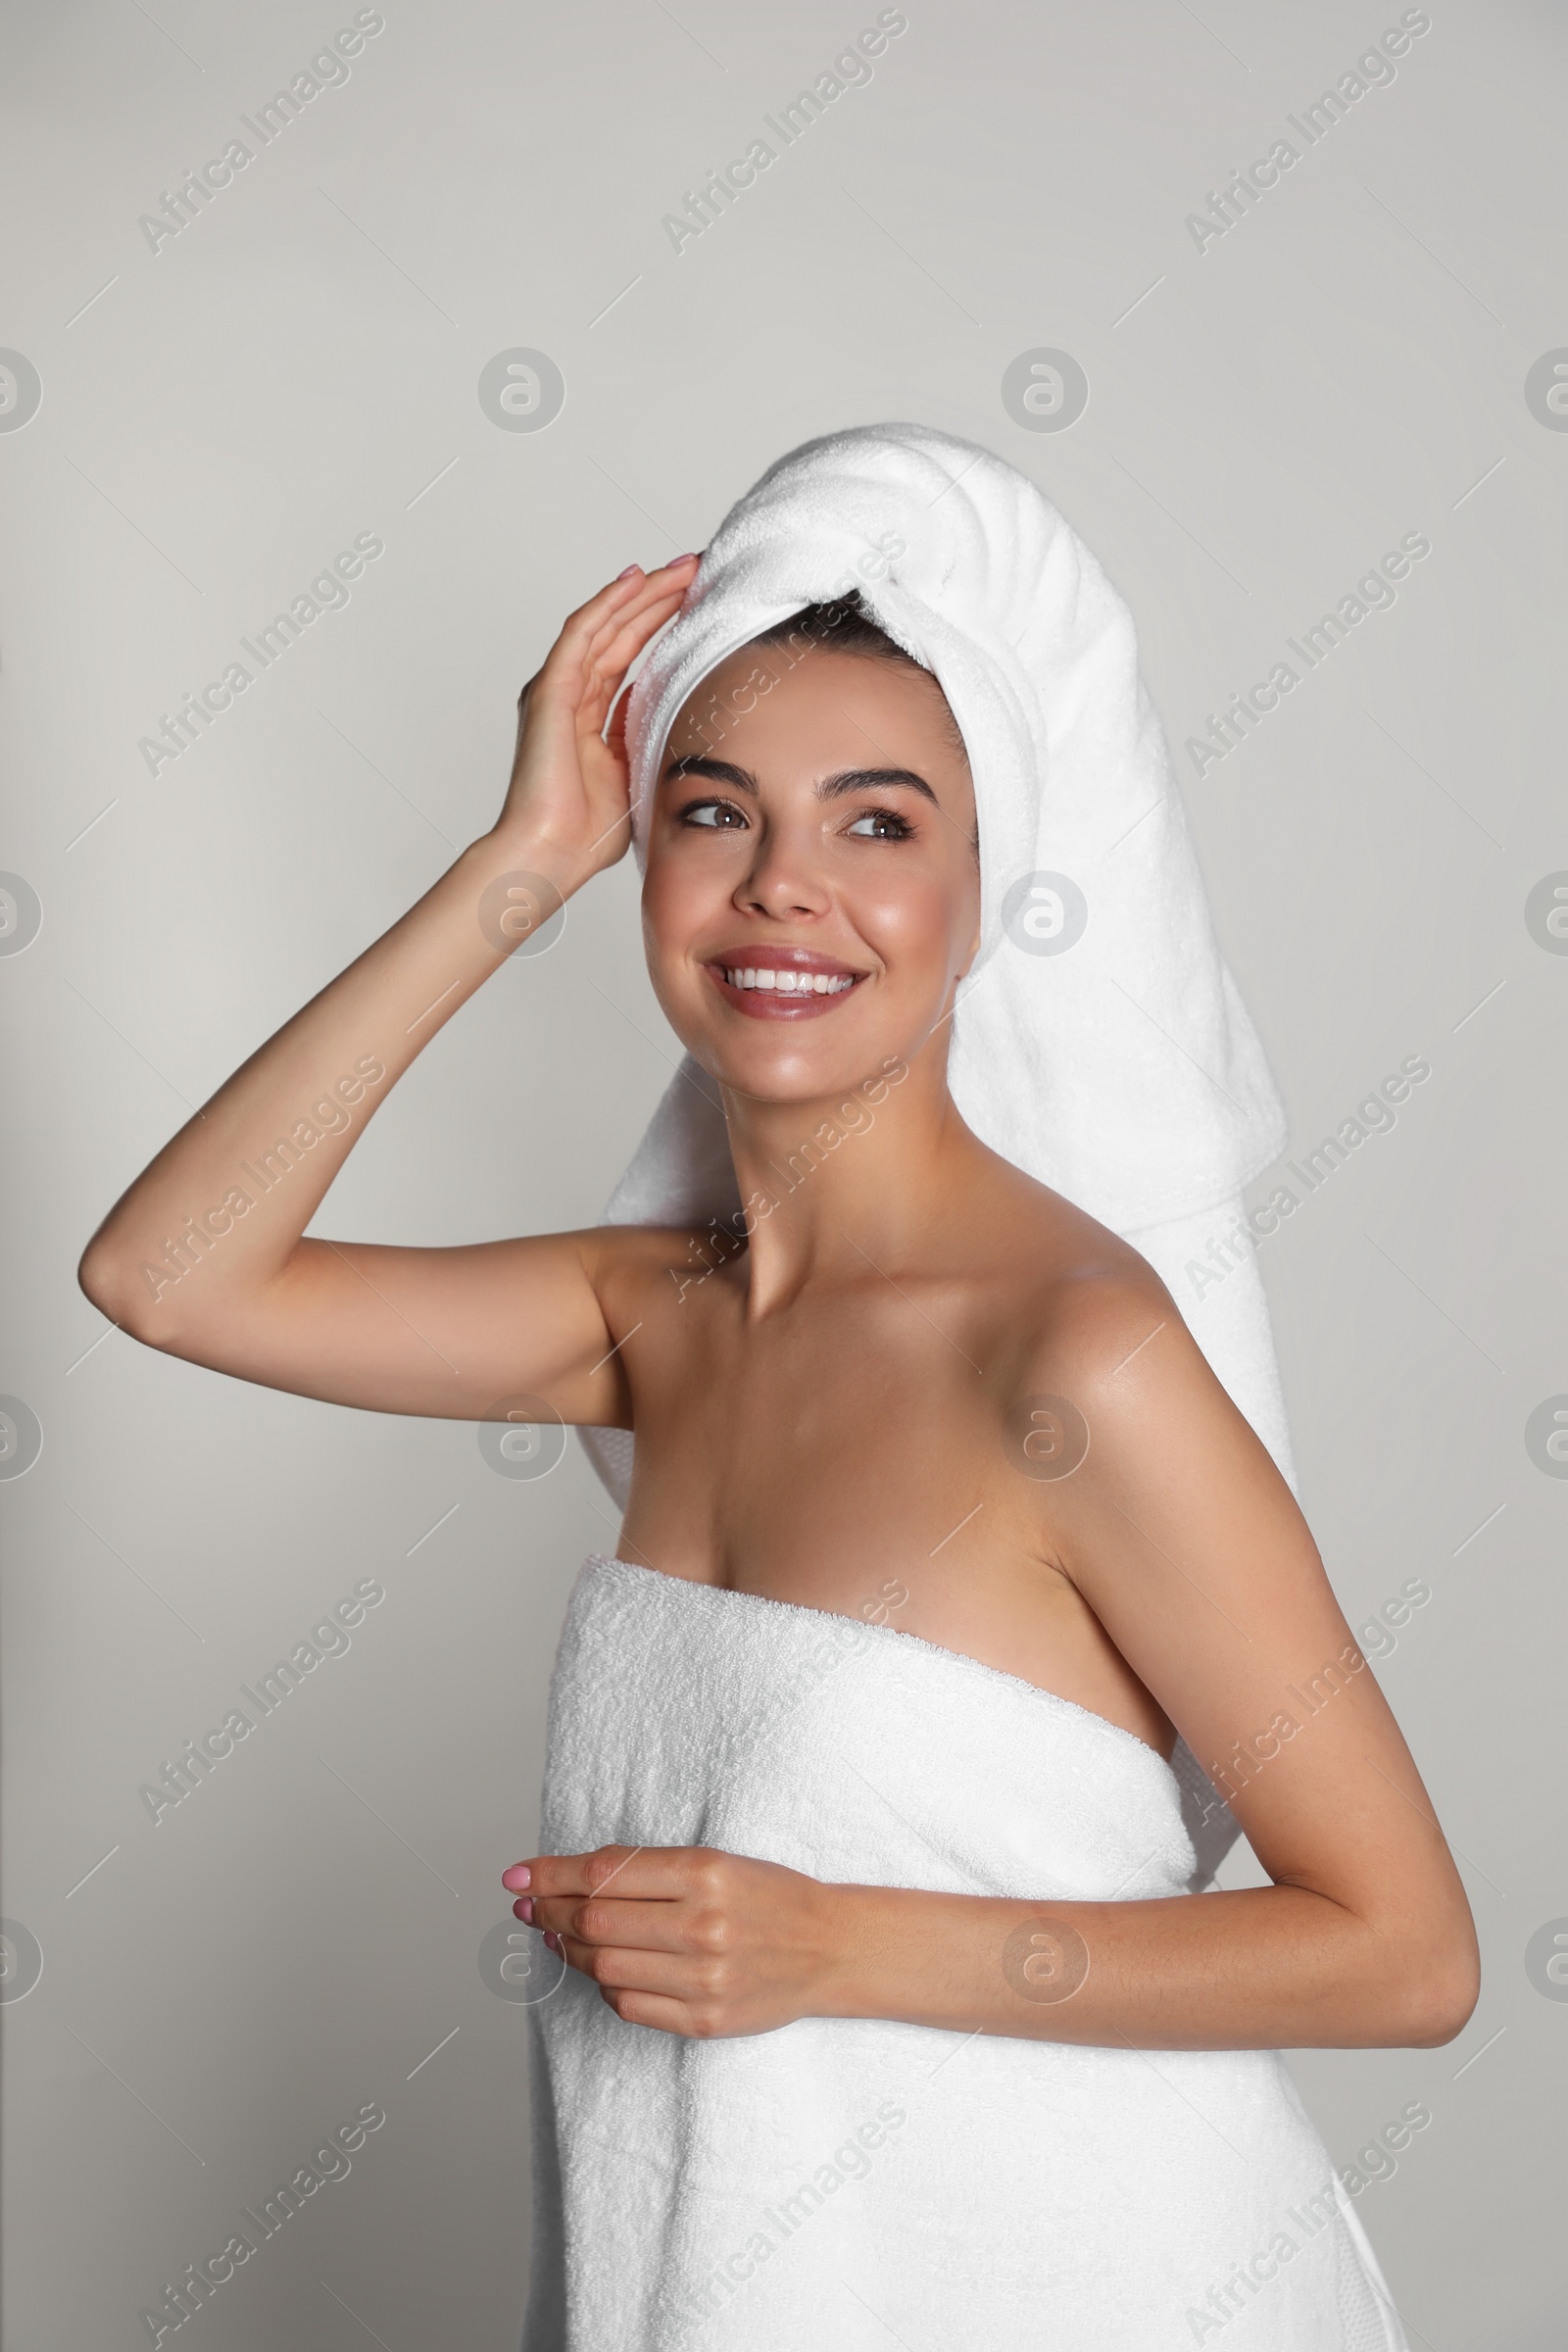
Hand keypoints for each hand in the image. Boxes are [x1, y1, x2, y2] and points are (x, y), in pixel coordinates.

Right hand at [493, 556, 699, 887]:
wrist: (550, 854)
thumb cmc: (584, 834)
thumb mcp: (633, 776)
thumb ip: (644, 741)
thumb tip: (674, 718)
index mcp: (588, 716)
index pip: (628, 655)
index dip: (660, 624)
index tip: (697, 602)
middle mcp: (569, 695)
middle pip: (619, 631)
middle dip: (658, 597)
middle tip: (696, 569)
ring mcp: (557, 689)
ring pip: (604, 623)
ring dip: (642, 591)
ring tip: (681, 567)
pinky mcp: (550, 690)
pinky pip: (582, 633)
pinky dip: (609, 603)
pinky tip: (637, 579)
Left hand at [500, 1844, 847, 2037]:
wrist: (829, 1947)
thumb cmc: (768, 1896)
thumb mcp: (715, 1860)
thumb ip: (646, 1869)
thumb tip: (567, 1878)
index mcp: (705, 1872)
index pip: (604, 1873)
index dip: (551, 1875)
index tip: (518, 1874)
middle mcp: (703, 1925)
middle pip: (594, 1922)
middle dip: (548, 1912)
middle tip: (527, 1905)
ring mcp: (703, 1978)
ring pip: (603, 1966)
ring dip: (567, 1951)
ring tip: (555, 1936)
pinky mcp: (704, 2020)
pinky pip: (628, 2005)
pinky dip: (604, 1985)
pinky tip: (601, 1969)